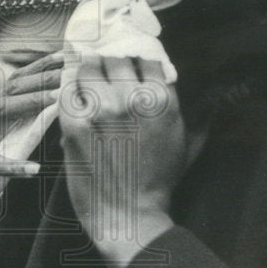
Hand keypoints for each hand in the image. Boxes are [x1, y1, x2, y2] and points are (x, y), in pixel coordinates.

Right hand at [0, 52, 62, 241]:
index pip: (12, 85)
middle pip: (9, 90)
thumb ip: (9, 133)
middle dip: (40, 75)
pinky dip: (13, 166)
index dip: (37, 68)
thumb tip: (43, 123)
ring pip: (0, 113)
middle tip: (68, 66)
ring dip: (30, 103)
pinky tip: (34, 169)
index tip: (64, 56)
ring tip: (57, 98)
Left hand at [59, 55, 203, 267]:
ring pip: (89, 66)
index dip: (134, 51)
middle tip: (101, 56)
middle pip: (115, 55)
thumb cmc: (158, 183)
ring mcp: (102, 109)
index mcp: (161, 100)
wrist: (129, 216)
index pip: (145, 55)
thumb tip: (199, 89)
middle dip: (108, 55)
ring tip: (84, 70)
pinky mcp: (75, 123)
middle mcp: (132, 98)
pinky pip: (68, 90)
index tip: (125, 51)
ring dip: (86, 68)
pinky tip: (70, 90)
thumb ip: (195, 112)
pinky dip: (69, 87)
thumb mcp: (187, 143)